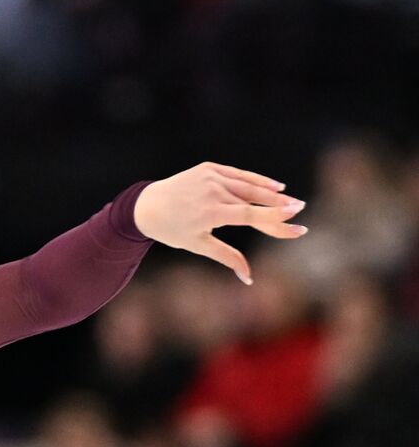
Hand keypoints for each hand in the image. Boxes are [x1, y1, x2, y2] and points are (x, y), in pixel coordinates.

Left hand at [133, 162, 306, 284]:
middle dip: (279, 208)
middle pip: (254, 201)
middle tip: (301, 212)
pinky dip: (256, 180)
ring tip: (291, 202)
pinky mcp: (208, 168)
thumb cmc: (172, 230)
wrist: (146, 206)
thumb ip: (227, 257)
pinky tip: (274, 187)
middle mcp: (212, 191)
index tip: (298, 228)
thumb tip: (249, 278)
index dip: (277, 222)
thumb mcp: (198, 245)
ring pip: (248, 186)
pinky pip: (238, 174)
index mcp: (210, 212)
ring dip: (271, 194)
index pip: (252, 216)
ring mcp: (210, 177)